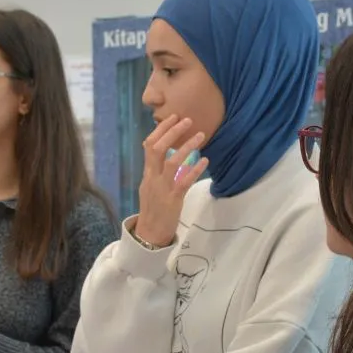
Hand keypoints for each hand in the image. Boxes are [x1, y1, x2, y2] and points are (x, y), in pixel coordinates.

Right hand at [135, 115, 207, 247]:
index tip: (174, 117)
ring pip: (172, 162)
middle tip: (188, 120)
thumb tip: (167, 155)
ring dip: (187, 147)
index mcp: (147, 174)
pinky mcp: (172, 199)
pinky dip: (195, 169)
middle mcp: (152, 178)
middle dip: (172, 132)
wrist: (149, 234)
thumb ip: (156, 171)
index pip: (149, 145)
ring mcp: (162, 188)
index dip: (161, 130)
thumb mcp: (150, 187)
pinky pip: (184, 181)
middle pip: (157, 148)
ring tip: (201, 136)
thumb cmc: (153, 210)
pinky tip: (205, 160)